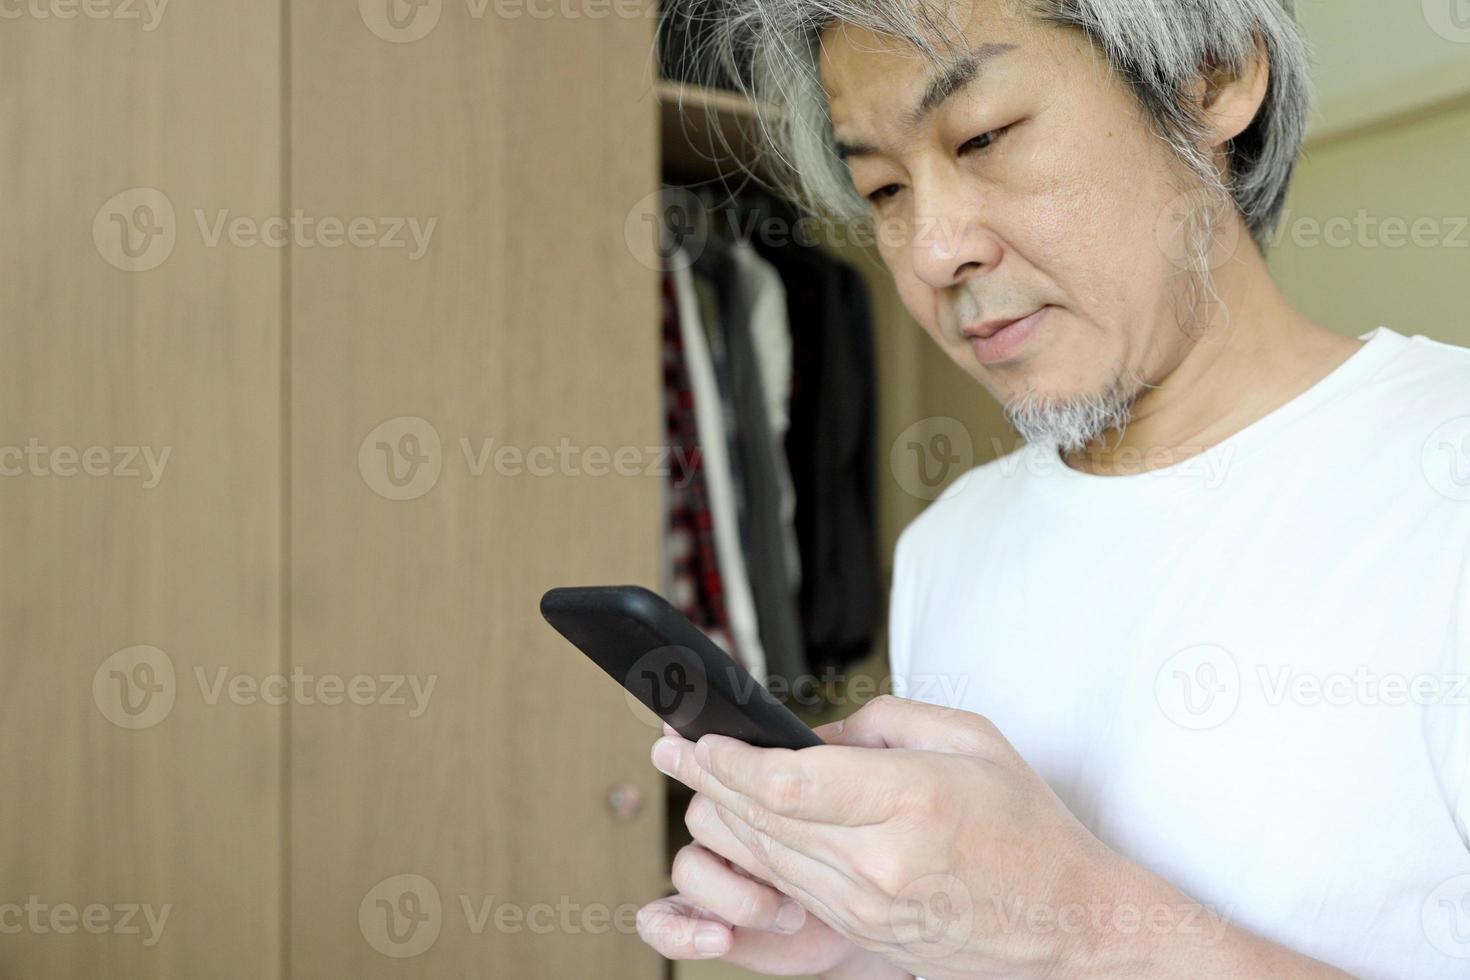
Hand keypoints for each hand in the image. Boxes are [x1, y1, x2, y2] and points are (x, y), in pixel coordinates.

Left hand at [640, 695, 1164, 979]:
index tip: (698, 735)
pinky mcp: (862, 934)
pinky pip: (790, 887)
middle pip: (762, 820)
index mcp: (911, 801)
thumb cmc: (1027, 825)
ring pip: (766, 858)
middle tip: (670, 747)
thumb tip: (813, 732)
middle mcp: (881, 863)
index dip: (731, 760)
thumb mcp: (969, 739)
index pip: (789, 784)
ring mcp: (867, 908)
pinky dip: (756, 853)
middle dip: (707, 780)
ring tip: (693, 778)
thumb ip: (883, 722)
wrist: (1069, 924)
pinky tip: (737, 824)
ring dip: (721, 817)